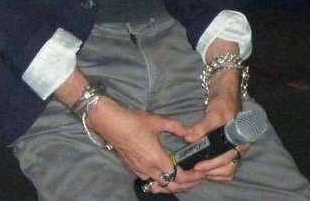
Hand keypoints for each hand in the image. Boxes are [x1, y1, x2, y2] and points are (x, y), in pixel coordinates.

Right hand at [83, 102, 206, 193]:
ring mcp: (139, 170)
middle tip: (195, 179)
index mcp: (157, 159)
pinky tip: (163, 176)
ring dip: (172, 187)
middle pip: (171, 187)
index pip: (180, 177)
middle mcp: (149, 169)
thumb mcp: (157, 121)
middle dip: (186, 186)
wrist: (109, 122)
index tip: (200, 173)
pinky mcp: (132, 169)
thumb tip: (190, 132)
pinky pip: (149, 182)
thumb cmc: (133, 121)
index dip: (192, 178)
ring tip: (181, 181)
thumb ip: (176, 127)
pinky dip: (160, 183)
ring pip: (159, 187)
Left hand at [178, 69, 245, 185]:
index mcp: (240, 140)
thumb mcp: (213, 113)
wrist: (226, 91)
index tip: (198, 166)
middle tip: (195, 171)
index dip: (213, 165)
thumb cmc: (223, 101)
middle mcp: (240, 147)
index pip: (227, 159)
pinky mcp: (228, 148)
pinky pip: (225, 166)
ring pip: (227, 169)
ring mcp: (235, 148)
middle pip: (228, 168)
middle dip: (211, 171)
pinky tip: (204, 169)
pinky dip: (215, 170)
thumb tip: (188, 138)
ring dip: (213, 173)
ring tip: (198, 171)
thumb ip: (202, 127)